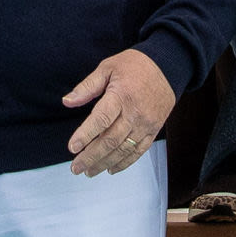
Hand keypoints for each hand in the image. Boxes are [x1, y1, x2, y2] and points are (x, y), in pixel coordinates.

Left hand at [61, 49, 175, 176]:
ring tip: (89, 171)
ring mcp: (145, 124)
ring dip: (104, 163)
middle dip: (91, 157)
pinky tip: (111, 169)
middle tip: (76, 167)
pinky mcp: (153, 130)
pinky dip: (124, 163)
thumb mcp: (107, 68)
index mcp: (121, 95)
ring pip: (123, 150)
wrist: (168, 67)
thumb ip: (87, 87)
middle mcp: (134, 113)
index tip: (72, 147)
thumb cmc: (136, 65)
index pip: (101, 119)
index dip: (85, 135)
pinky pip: (139, 151)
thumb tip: (67, 101)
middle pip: (111, 140)